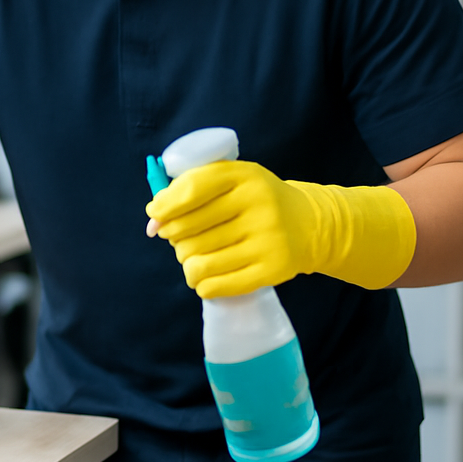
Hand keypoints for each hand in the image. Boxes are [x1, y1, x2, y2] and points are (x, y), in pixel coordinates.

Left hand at [145, 160, 415, 297]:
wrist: (309, 224)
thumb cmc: (256, 199)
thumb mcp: (233, 179)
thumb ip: (192, 188)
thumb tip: (153, 219)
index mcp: (244, 176)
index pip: (193, 190)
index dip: (166, 206)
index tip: (154, 216)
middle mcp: (259, 205)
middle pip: (191, 230)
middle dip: (174, 237)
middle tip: (176, 238)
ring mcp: (268, 239)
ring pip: (200, 260)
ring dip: (186, 263)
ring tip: (190, 258)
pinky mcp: (273, 270)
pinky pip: (217, 284)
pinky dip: (201, 283)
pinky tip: (204, 276)